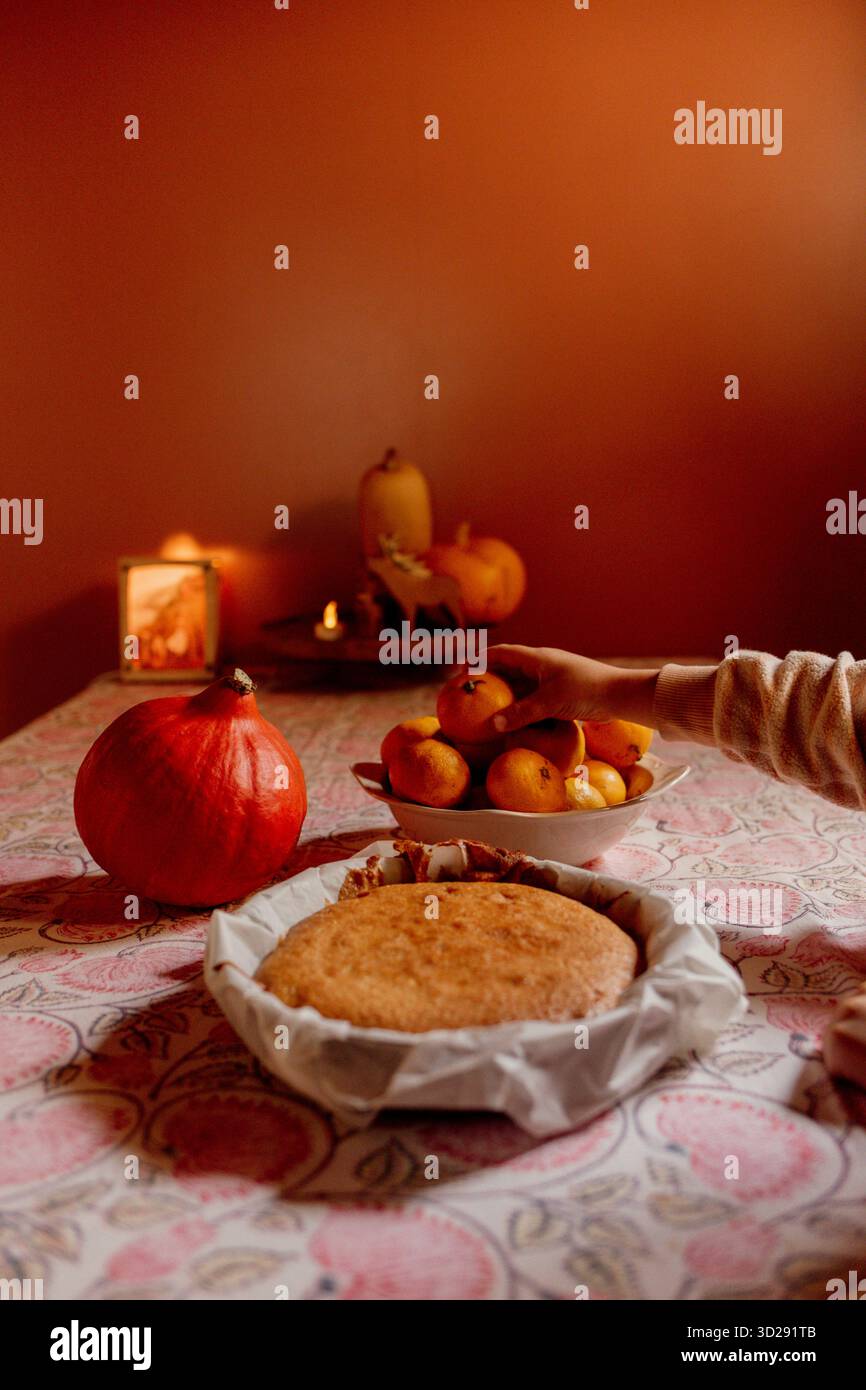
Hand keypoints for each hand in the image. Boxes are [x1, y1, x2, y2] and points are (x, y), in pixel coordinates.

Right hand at [485, 645, 660, 732]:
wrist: (620, 695)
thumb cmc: (585, 691)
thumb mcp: (549, 703)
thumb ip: (521, 714)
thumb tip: (492, 725)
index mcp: (537, 658)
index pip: (501, 653)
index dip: (480, 658)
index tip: (463, 669)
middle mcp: (543, 665)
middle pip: (509, 668)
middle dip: (490, 678)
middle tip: (472, 693)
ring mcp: (553, 679)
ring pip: (523, 684)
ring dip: (507, 694)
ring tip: (489, 708)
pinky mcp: (562, 693)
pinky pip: (535, 697)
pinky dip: (523, 706)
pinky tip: (516, 719)